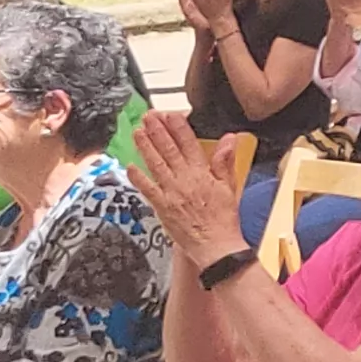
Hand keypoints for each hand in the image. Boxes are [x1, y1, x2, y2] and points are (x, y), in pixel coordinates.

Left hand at [129, 111, 248, 267]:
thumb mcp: (229, 187)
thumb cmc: (223, 220)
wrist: (216, 246)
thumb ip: (225, 162)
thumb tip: (228, 140)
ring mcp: (172, 193)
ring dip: (145, 147)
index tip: (170, 115)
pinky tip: (130, 166)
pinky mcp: (162, 207)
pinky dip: (138, 177)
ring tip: (137, 132)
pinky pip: (148, 189)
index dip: (178, 127)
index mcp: (203, 174)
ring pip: (156, 165)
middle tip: (148, 117)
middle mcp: (185, 180)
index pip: (189, 144)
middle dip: (157, 131)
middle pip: (169, 150)